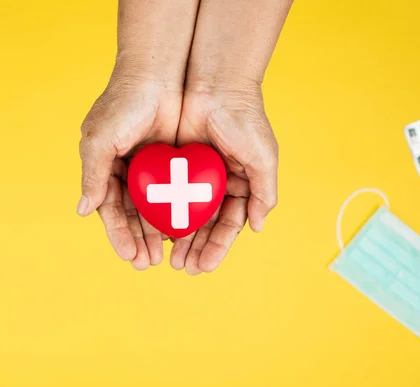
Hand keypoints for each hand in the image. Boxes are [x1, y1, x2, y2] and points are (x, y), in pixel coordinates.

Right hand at [78, 75, 181, 269]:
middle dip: (139, 240)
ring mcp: (150, 168)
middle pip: (132, 215)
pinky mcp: (173, 162)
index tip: (130, 256)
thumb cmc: (122, 105)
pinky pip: (174, 193)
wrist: (156, 75)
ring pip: (154, 208)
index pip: (110, 210)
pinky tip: (182, 231)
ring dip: (157, 232)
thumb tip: (83, 211)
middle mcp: (126, 171)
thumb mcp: (100, 141)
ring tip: (166, 256)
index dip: (119, 235)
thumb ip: (93, 176)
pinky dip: (176, 212)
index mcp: (105, 168)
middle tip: (149, 263)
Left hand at [171, 83, 278, 274]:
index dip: (217, 246)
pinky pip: (165, 192)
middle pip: (204, 224)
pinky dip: (162, 212)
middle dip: (195, 248)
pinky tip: (155, 231)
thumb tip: (256, 229)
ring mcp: (194, 174)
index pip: (228, 224)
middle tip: (183, 268)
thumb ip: (263, 193)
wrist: (216, 84)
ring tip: (168, 258)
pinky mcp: (173, 163)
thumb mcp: (263, 158)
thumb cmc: (245, 120)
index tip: (205, 266)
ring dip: (177, 237)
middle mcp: (216, 183)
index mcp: (239, 184)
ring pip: (184, 213)